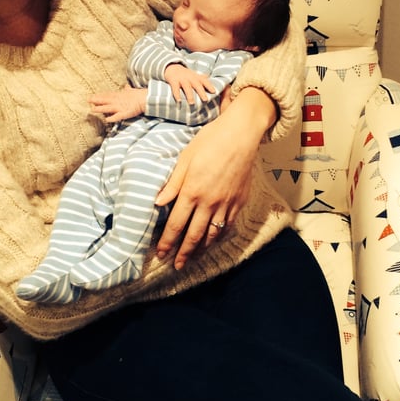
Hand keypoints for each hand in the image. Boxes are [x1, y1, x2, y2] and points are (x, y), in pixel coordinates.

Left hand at [89, 86, 146, 122]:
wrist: (145, 99)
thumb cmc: (138, 95)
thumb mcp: (131, 90)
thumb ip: (127, 89)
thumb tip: (126, 86)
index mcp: (119, 95)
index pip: (107, 95)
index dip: (99, 96)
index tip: (91, 96)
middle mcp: (117, 101)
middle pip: (105, 100)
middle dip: (96, 100)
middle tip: (88, 99)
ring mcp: (120, 107)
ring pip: (108, 108)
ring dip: (100, 109)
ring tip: (92, 110)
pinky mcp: (125, 113)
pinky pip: (117, 116)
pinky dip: (112, 118)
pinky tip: (106, 120)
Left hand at [155, 87, 275, 268]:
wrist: (241, 134)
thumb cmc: (210, 141)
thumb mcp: (185, 158)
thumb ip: (172, 183)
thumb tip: (158, 203)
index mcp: (192, 191)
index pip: (176, 224)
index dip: (167, 242)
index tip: (160, 254)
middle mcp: (209, 202)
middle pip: (194, 235)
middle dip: (183, 253)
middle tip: (175, 266)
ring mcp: (227, 203)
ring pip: (212, 234)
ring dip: (201, 250)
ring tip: (192, 259)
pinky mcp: (239, 201)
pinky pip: (227, 226)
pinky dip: (218, 237)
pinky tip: (212, 241)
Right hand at [164, 63, 215, 103]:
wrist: (172, 67)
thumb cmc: (186, 74)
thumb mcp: (195, 75)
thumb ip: (203, 79)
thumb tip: (214, 83)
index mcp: (196, 77)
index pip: (204, 81)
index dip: (209, 86)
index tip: (214, 91)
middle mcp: (190, 78)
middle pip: (196, 85)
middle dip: (201, 92)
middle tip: (205, 100)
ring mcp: (182, 79)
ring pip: (186, 87)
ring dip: (189, 95)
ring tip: (192, 103)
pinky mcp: (173, 81)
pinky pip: (175, 89)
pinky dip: (177, 95)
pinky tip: (179, 101)